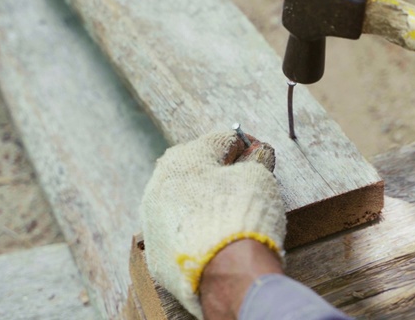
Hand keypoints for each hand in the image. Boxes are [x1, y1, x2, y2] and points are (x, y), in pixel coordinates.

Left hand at [141, 131, 285, 317]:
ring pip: (182, 204)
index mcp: (183, 158)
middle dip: (221, 174)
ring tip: (231, 217)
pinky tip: (216, 242)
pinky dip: (195, 235)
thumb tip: (258, 152)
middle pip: (195, 171)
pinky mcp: (156, 255)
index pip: (220, 140)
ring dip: (204, 205)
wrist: (226, 273)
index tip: (261, 155)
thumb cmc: (242, 215)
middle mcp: (157, 185)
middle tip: (247, 185)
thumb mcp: (258, 177)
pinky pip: (178, 236)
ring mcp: (152, 223)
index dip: (247, 146)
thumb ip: (255, 160)